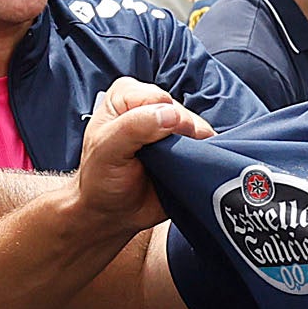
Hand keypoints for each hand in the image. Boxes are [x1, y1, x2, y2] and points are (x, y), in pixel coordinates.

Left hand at [67, 77, 208, 237]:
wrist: (111, 213)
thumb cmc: (100, 179)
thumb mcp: (107, 150)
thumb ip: (134, 127)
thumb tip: (172, 115)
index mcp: (127, 95)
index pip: (160, 98)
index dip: (163, 121)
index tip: (150, 147)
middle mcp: (150, 105)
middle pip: (183, 114)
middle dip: (179, 138)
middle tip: (160, 162)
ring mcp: (170, 127)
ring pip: (198, 130)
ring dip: (191, 151)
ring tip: (171, 168)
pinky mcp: (186, 147)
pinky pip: (207, 147)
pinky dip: (201, 160)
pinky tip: (185, 171)